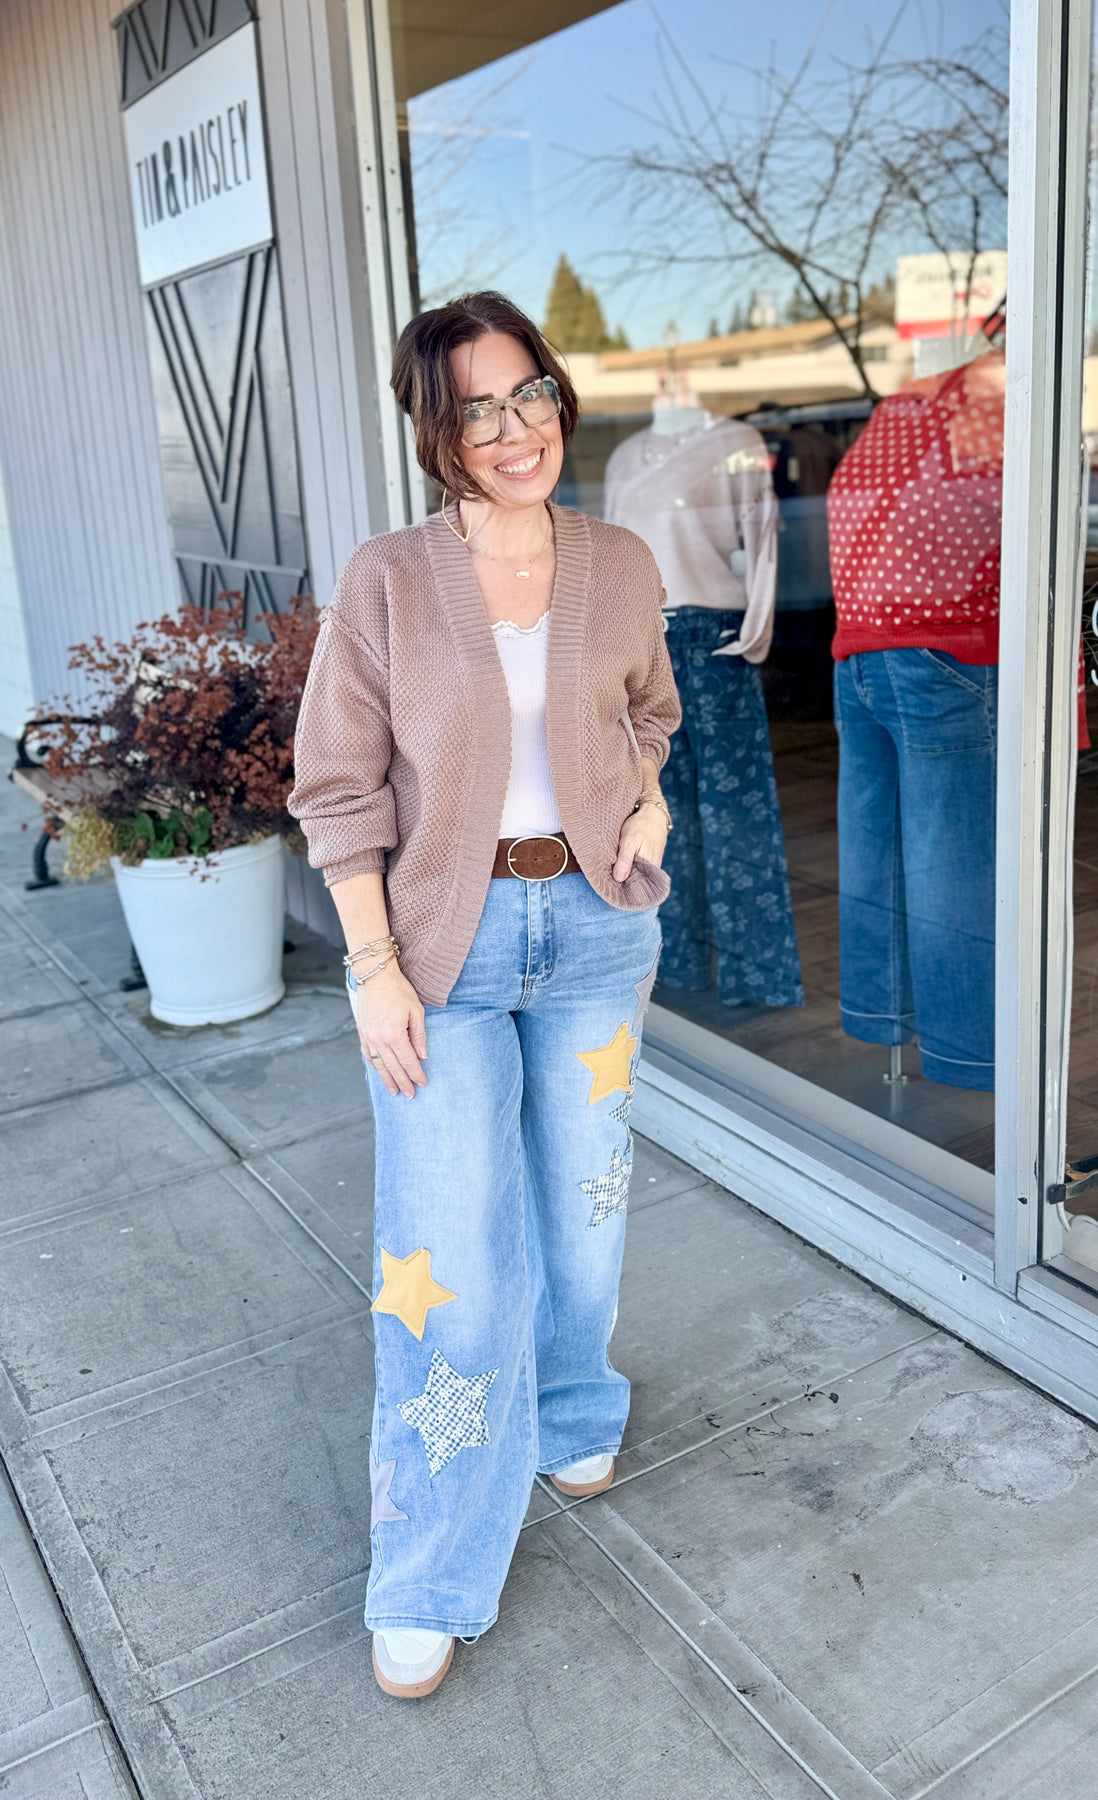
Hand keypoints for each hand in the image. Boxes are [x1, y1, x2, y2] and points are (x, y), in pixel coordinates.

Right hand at [353, 961, 427, 1096]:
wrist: (375, 976)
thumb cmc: (399, 990)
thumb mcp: (416, 1011)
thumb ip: (419, 1036)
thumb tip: (422, 1057)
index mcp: (395, 1034)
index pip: (408, 1061)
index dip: (416, 1074)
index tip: (423, 1083)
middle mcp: (379, 1039)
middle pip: (393, 1067)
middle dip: (403, 1082)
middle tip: (410, 1094)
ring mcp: (368, 1037)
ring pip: (379, 1065)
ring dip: (387, 1079)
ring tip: (395, 1091)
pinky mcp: (362, 1033)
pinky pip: (369, 1055)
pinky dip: (375, 1066)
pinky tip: (380, 1073)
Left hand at [612, 801, 669, 882]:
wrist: (654, 814)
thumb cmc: (640, 825)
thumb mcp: (629, 841)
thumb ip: (625, 860)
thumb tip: (619, 879)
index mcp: (648, 868)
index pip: (634, 886)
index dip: (620, 888)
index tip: (607, 886)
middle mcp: (652, 870)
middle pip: (634, 883)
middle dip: (621, 883)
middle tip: (606, 879)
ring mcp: (652, 867)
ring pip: (635, 877)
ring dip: (624, 875)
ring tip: (611, 871)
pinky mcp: (650, 862)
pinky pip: (638, 870)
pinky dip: (629, 869)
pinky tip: (619, 865)